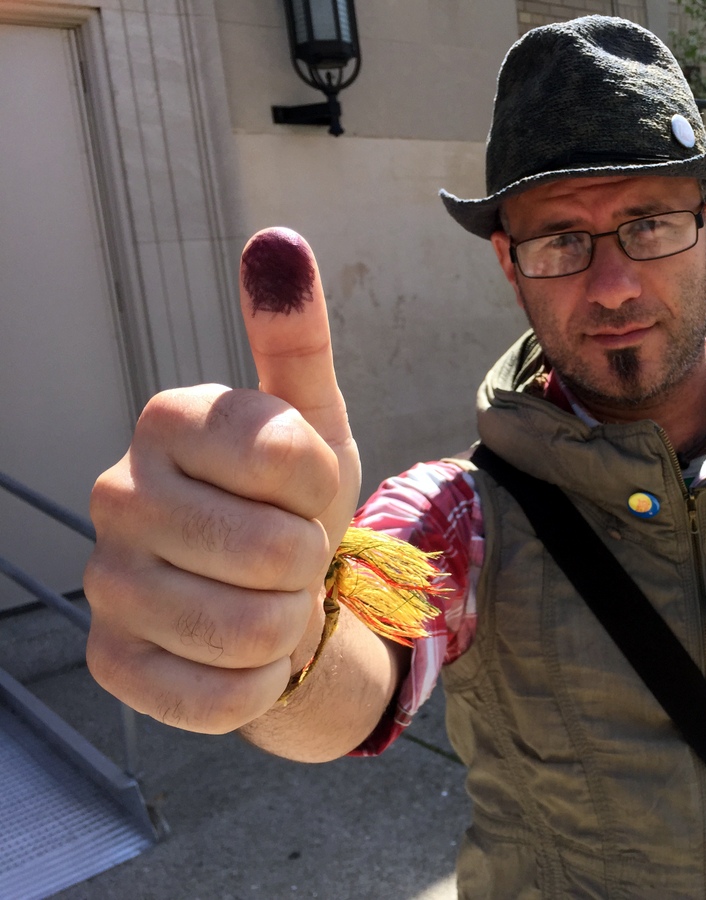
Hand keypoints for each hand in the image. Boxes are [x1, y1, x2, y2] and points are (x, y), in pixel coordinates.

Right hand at [85, 228, 361, 733]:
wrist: (273, 595)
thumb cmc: (292, 504)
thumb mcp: (313, 421)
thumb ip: (296, 339)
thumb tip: (277, 244)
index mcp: (170, 419)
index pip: (288, 455)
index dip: (324, 485)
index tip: (306, 489)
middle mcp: (117, 492)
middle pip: (273, 550)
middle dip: (309, 562)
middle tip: (290, 556)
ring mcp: (107, 582)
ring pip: (251, 627)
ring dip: (289, 623)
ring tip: (271, 601)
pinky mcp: (112, 662)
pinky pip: (219, 694)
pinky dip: (258, 682)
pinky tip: (243, 653)